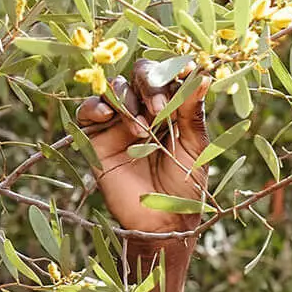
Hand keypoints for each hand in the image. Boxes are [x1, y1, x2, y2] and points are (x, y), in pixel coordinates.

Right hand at [79, 57, 208, 240]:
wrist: (163, 219)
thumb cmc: (186, 184)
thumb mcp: (196, 147)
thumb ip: (193, 112)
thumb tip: (203, 76)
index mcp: (172, 107)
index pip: (167, 75)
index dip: (172, 71)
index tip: (183, 74)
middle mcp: (144, 108)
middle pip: (138, 74)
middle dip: (148, 85)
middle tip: (159, 110)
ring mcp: (119, 121)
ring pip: (114, 87)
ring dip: (126, 100)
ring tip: (141, 130)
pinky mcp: (96, 137)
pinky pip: (88, 110)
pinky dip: (96, 106)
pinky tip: (108, 116)